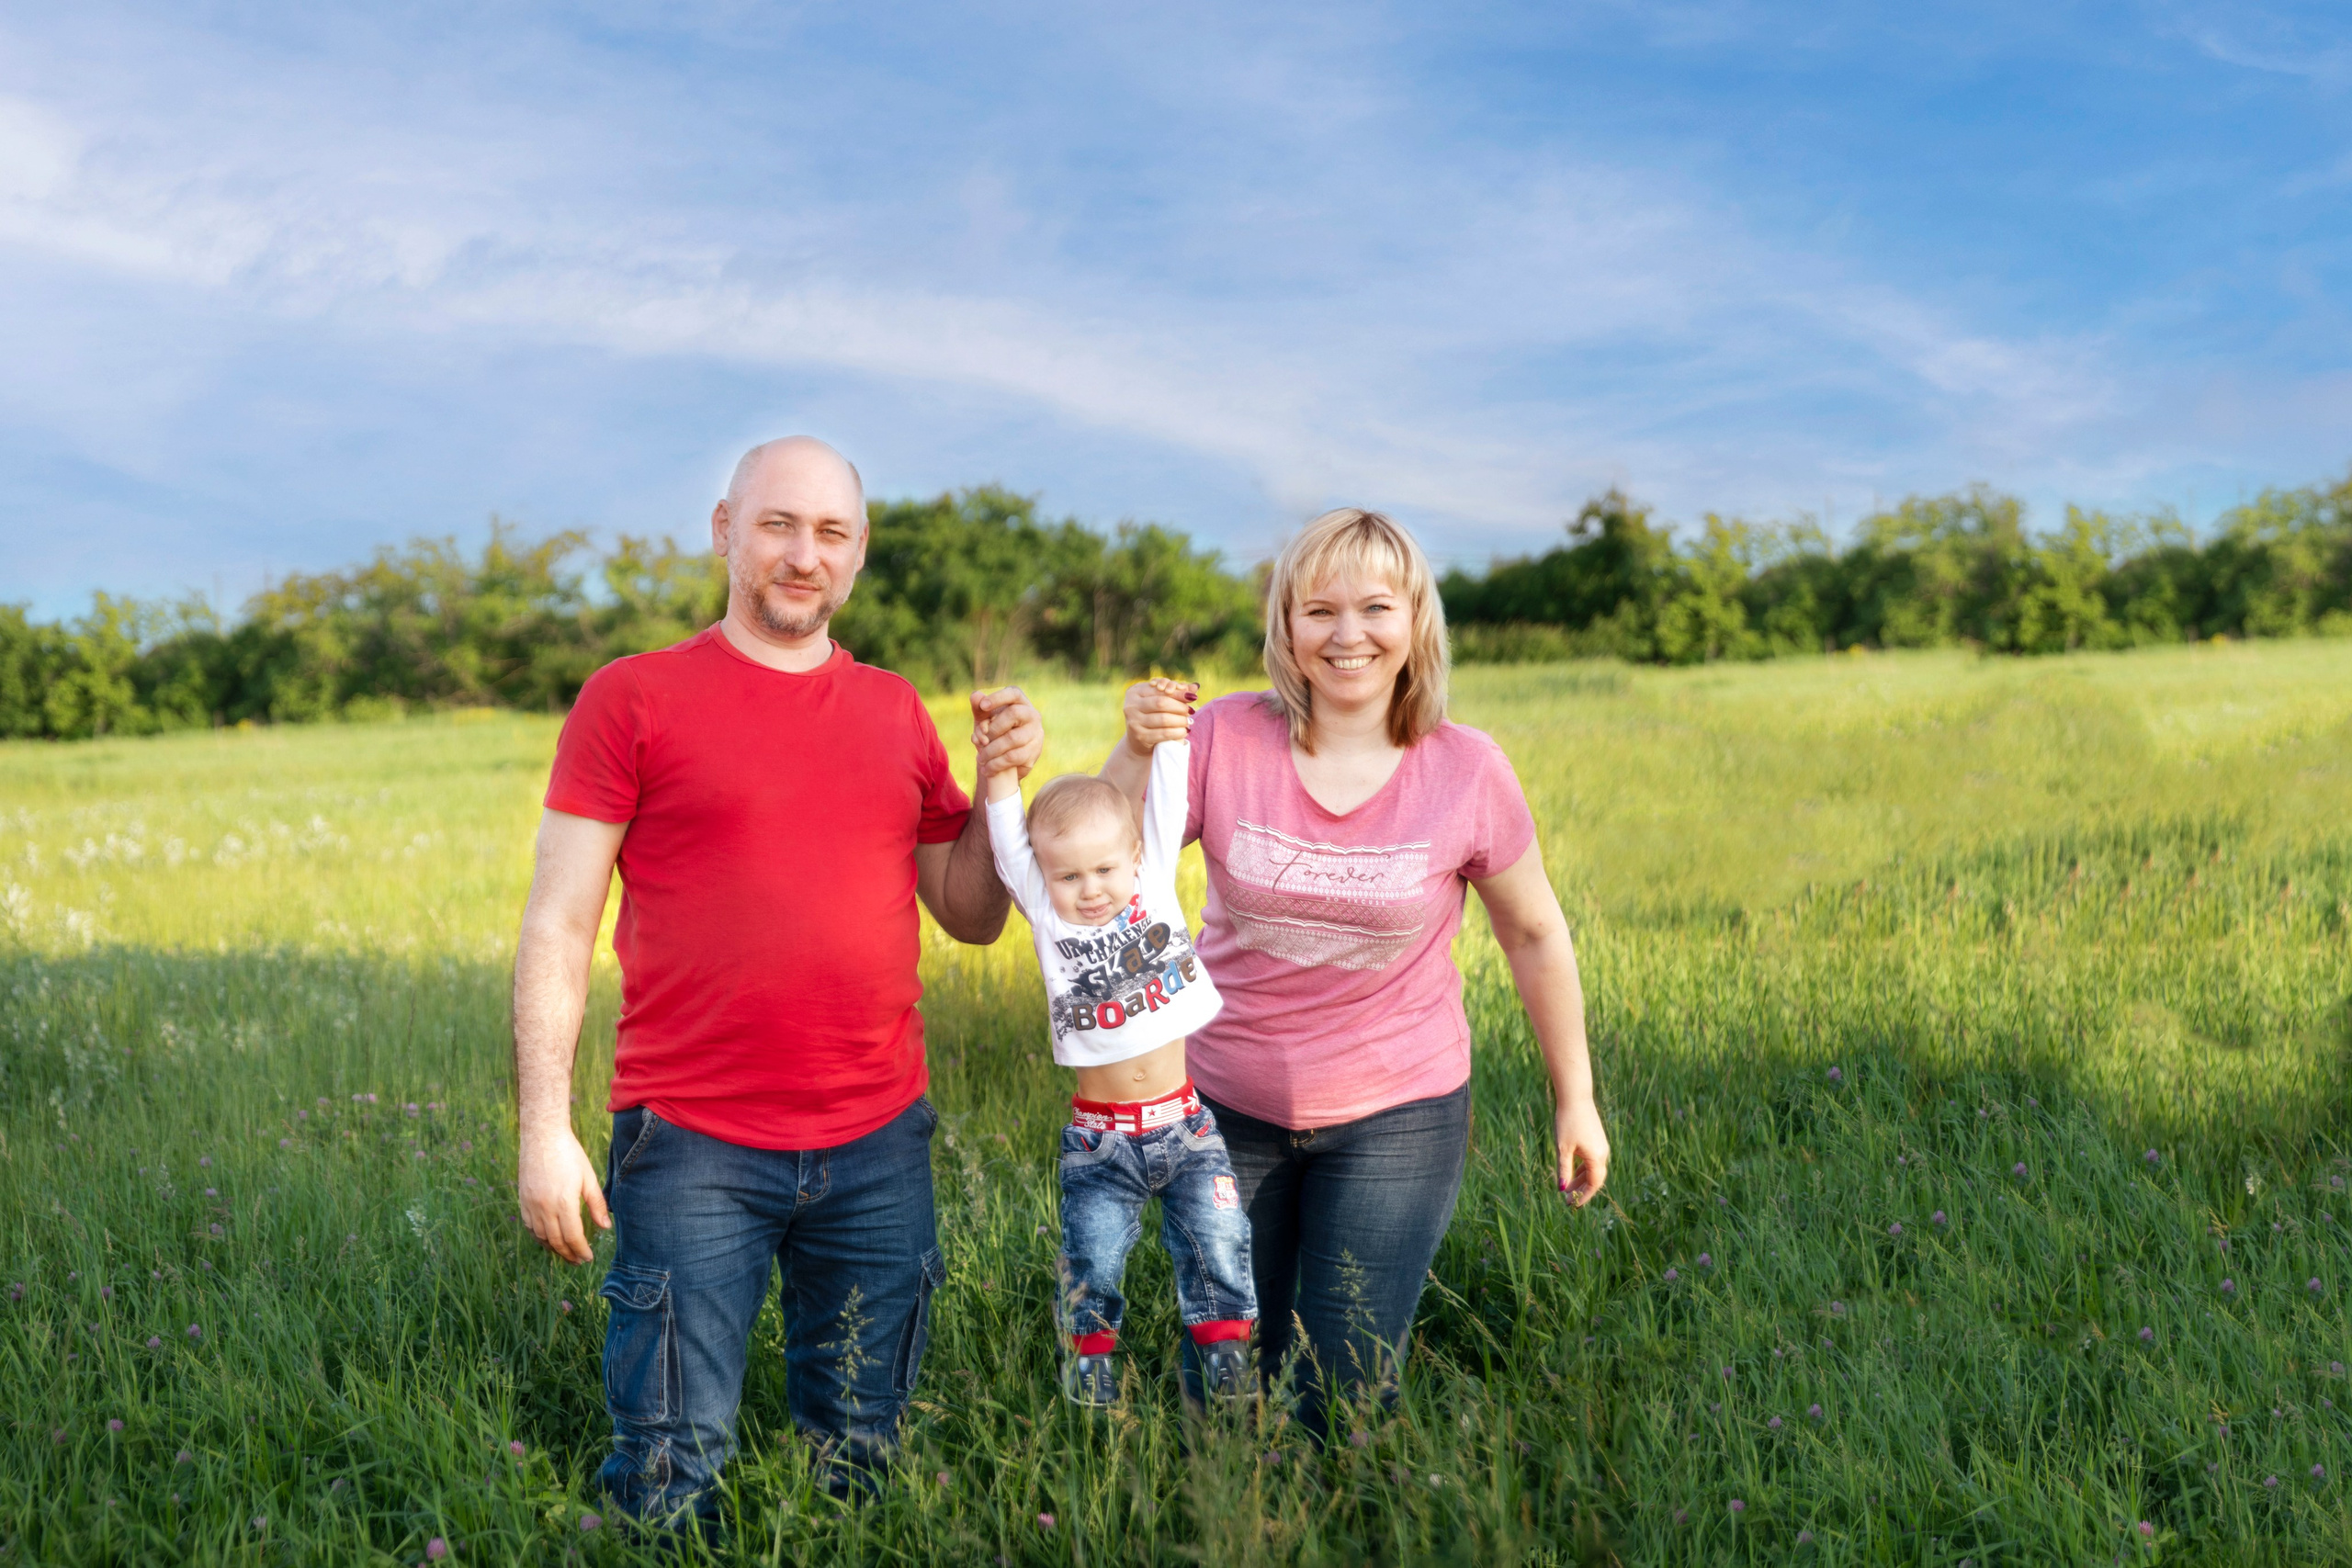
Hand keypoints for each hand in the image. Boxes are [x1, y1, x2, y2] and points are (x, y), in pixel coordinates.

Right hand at [517, 1125, 611, 1263]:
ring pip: (541, 1237)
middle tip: (578, 1262)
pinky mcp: (523, 1200)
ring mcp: (531, 1205)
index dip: (581, 1250)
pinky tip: (547, 1241)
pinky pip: (529, 1227)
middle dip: (568, 1254)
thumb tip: (605, 1227)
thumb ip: (597, 1204)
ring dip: (553, 1249)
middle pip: (556, 1241)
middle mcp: (545, 1207)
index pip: (573, 1236)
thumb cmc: (570, 1154)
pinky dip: (539, 1238)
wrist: (542, 1136)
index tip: (588, 1258)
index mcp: (564, 1202)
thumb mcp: (589, 1177)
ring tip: (565, 1254)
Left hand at [971, 687, 1043, 779]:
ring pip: (1012, 738)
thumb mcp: (984, 720)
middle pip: (1013, 714)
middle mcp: (1032, 715)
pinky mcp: (1034, 752)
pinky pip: (1013, 757)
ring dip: (991, 750)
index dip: (998, 697)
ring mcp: (1036, 734)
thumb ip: (979, 708)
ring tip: (979, 758)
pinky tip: (986, 769)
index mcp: (1020, 702)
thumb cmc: (994, 732)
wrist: (1005, 760)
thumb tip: (975, 696)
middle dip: (993, 728)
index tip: (983, 706)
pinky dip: (996, 764)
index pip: (1013, 693)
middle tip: (980, 741)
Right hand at [1121, 678, 1196, 753]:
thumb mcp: (1159, 701)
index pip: (1160, 689)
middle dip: (1180, 707)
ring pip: (1164, 719)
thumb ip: (1176, 692)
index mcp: (1134, 692)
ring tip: (1189, 721)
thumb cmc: (1152, 715)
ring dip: (1181, 720)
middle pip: (1161, 703)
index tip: (1192, 697)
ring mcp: (1134, 721)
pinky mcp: (1140, 736)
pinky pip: (1164, 733)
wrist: (1138, 741)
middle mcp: (1131, 705)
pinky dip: (1177, 732)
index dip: (1178, 692)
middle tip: (1191, 711)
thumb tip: (1195, 686)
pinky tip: (1184, 731)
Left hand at [1554, 1093, 1609, 1206]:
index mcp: (1596, 1157)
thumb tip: (1562, 1189)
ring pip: (1592, 1169)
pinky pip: (1591, 1160)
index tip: (1572, 1205)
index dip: (1583, 1197)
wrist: (1575, 1097)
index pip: (1593, 1184)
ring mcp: (1600, 1146)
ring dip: (1580, 1180)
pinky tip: (1571, 1173)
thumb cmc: (1567, 1122)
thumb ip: (1563, 1169)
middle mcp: (1602, 1153)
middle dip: (1581, 1190)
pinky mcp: (1596, 1139)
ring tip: (1566, 1188)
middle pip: (1594, 1179)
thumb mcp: (1562, 1148)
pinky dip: (1582, 1169)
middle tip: (1566, 1200)